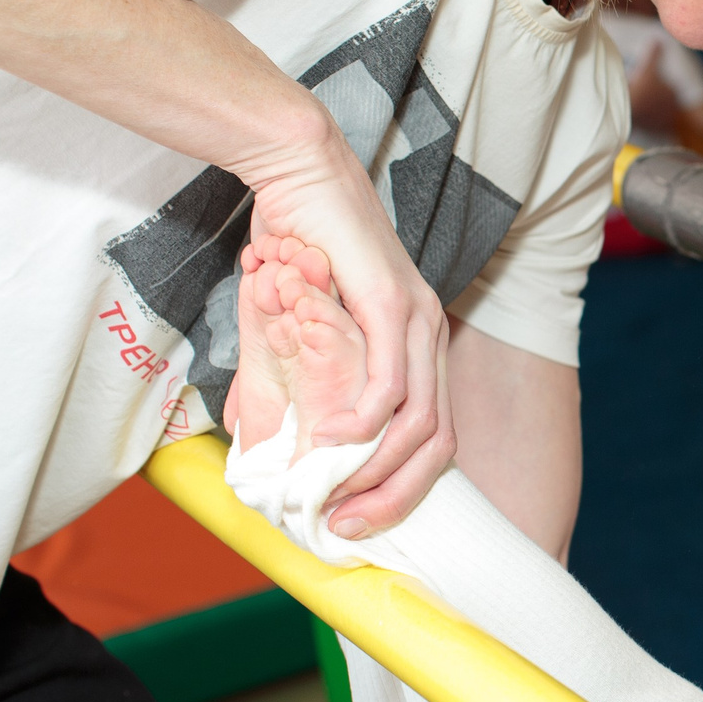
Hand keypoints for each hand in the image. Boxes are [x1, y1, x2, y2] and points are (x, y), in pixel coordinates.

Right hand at [237, 120, 452, 536]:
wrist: (299, 172)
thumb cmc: (296, 246)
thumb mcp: (294, 332)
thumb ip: (290, 389)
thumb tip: (263, 447)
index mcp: (419, 348)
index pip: (434, 437)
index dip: (403, 488)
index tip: (359, 522)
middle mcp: (430, 337)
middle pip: (439, 442)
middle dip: (396, 495)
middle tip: (350, 529)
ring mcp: (416, 319)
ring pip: (419, 419)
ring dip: (378, 469)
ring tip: (337, 497)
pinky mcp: (389, 302)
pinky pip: (391, 379)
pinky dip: (364, 420)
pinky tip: (331, 440)